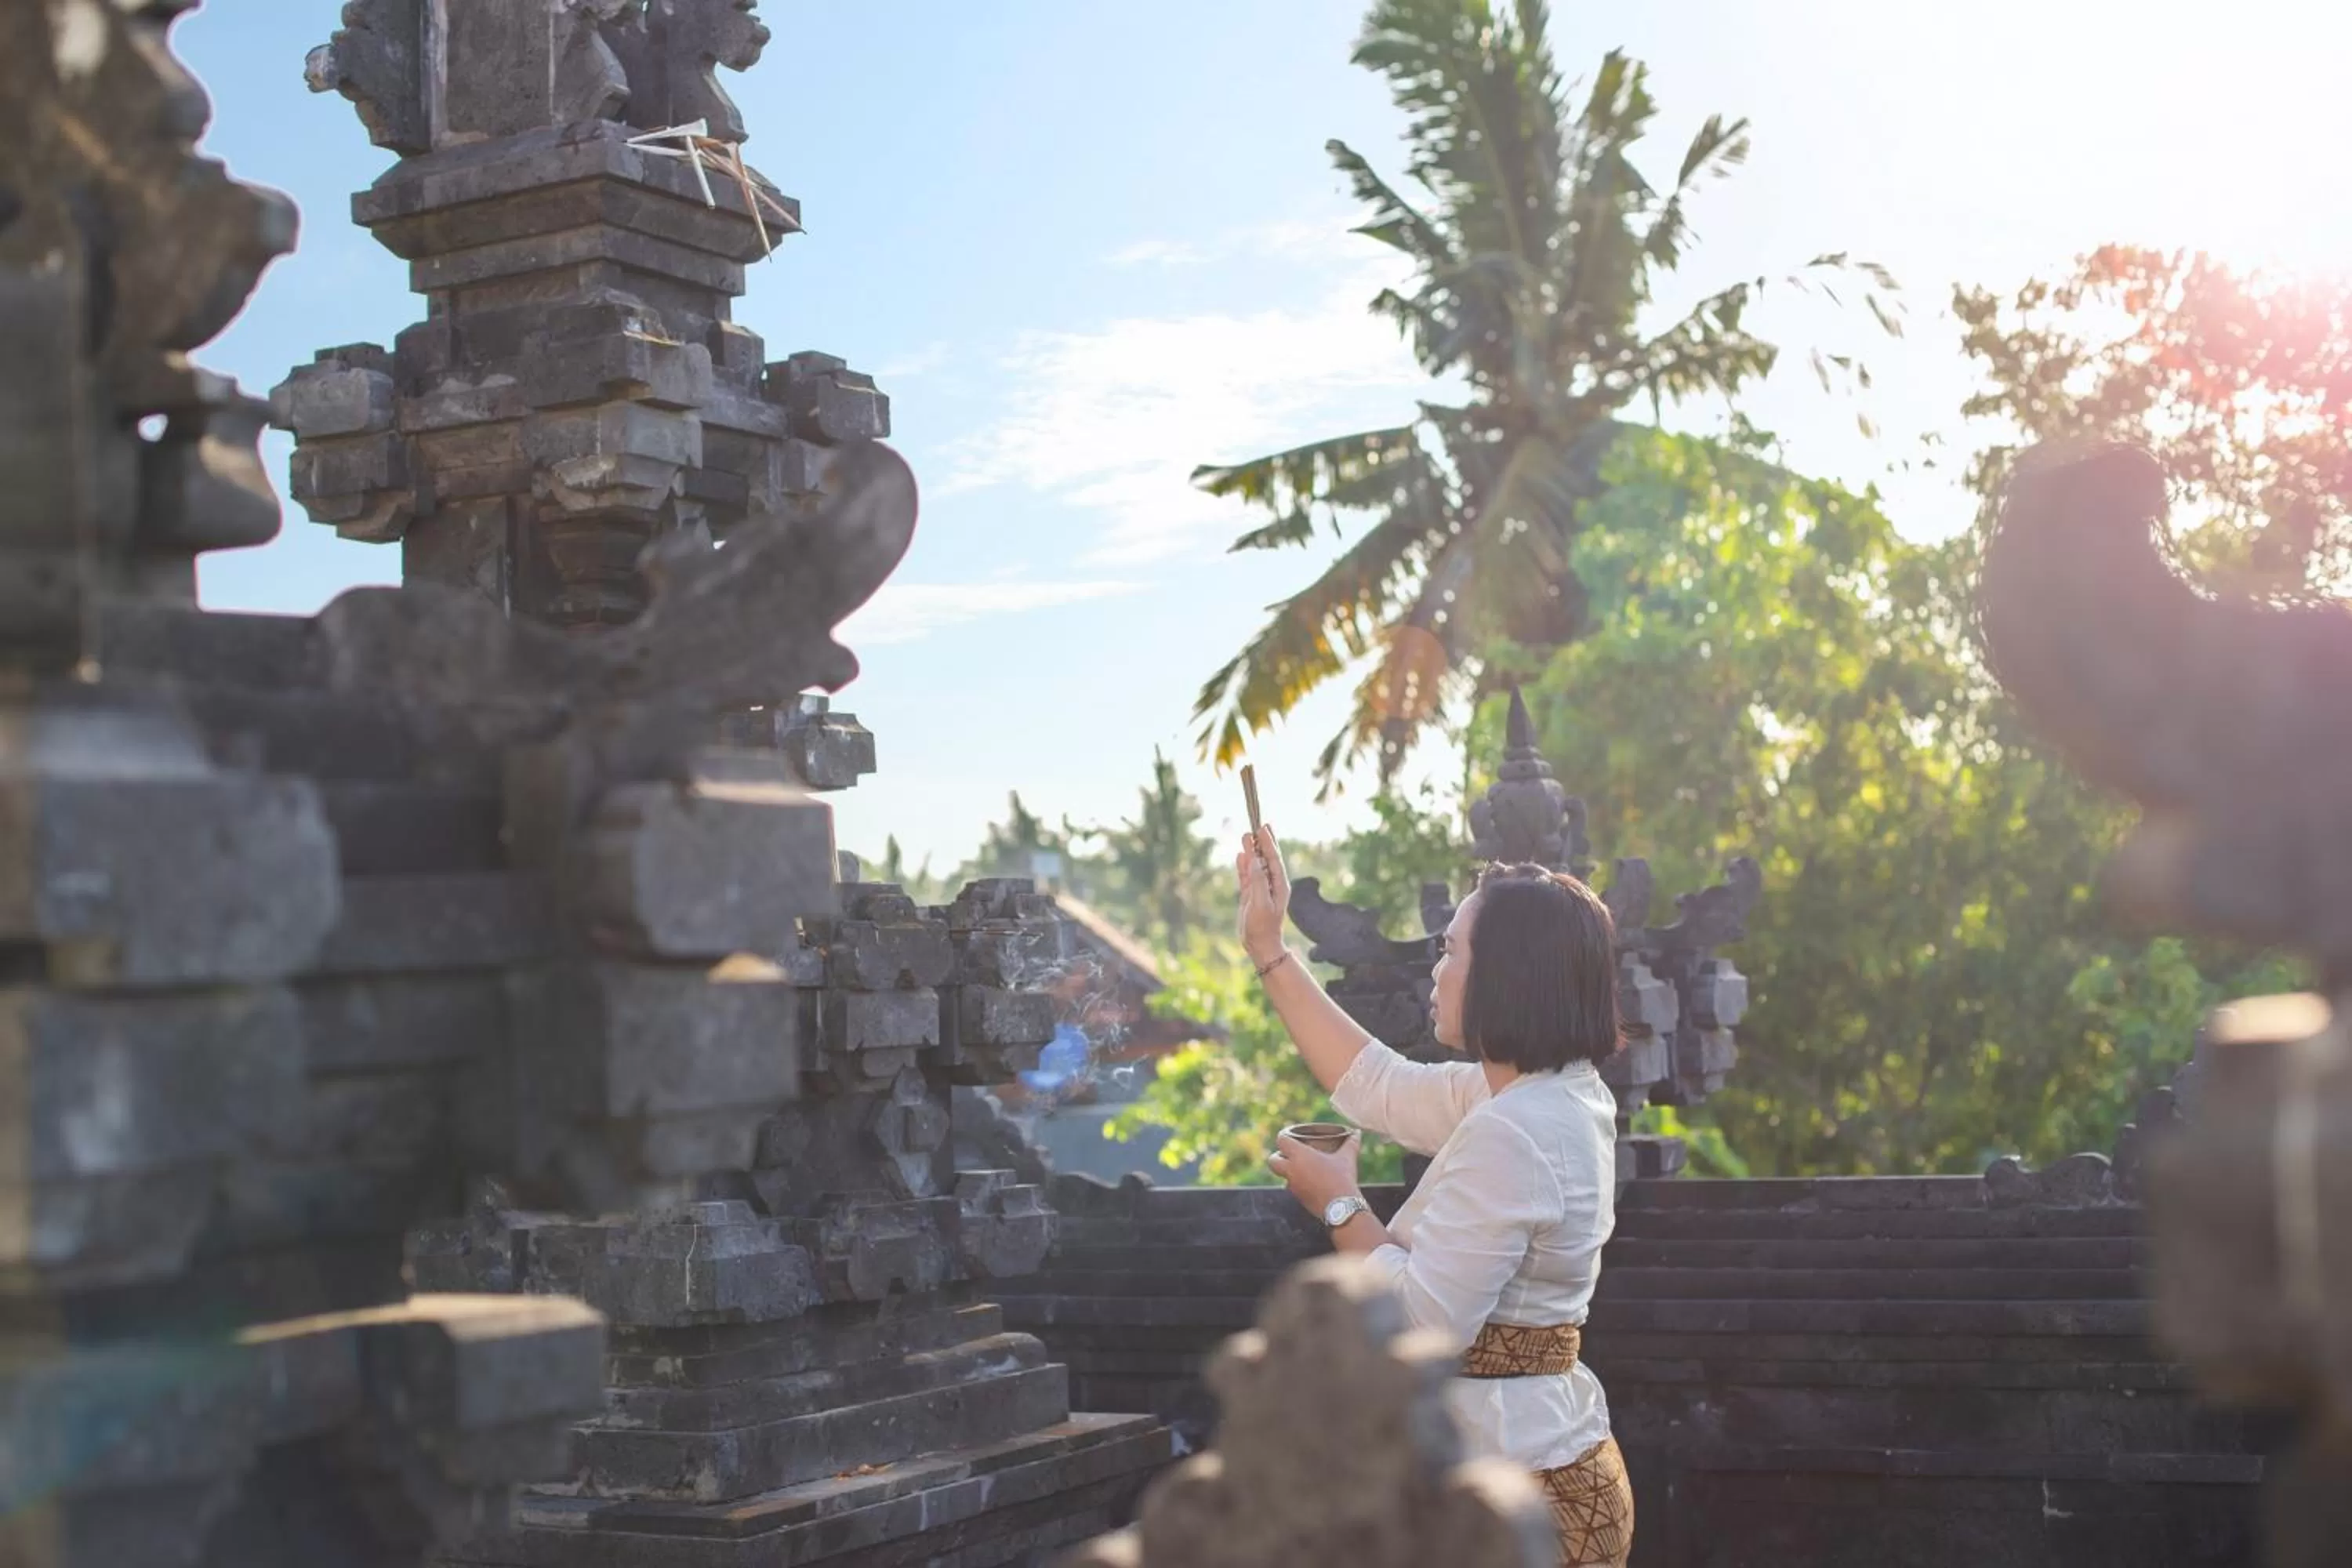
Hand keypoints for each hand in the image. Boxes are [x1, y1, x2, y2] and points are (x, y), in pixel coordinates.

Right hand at [1234, 824, 1290, 965]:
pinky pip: (1247, 876)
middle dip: (1262, 842)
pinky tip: (1240, 855)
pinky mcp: (1250, 895)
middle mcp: (1271, 884)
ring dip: (1251, 851)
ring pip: (1255, 865)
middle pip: (1266, 858)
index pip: (1274, 859)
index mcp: (1279, 885)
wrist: (1260, 945)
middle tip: (1259, 824)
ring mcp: (1260, 889)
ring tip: (1246, 836)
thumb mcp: (1261, 903)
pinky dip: (1244, 865)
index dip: (1268, 843)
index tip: (1263, 828)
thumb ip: (1258, 881)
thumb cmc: (1263, 927)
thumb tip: (1254, 859)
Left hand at [1267, 1129, 1360, 1217]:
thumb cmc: (1342, 1178)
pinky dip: (1298, 1184)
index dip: (1284, 1136)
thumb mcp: (1347, 1158)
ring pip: (1282, 1176)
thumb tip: (1357, 1133)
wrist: (1342, 1207)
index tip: (1291, 1135)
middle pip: (1273, 1161)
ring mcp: (1293, 1187)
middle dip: (1278, 1156)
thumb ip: (1351, 1143)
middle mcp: (1292, 1170)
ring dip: (1288, 1172)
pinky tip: (1311, 1182)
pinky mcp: (1299, 1199)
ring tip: (1303, 1168)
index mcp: (1299, 1155)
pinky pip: (1293, 1188)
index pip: (1281, 1140)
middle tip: (1290, 1154)